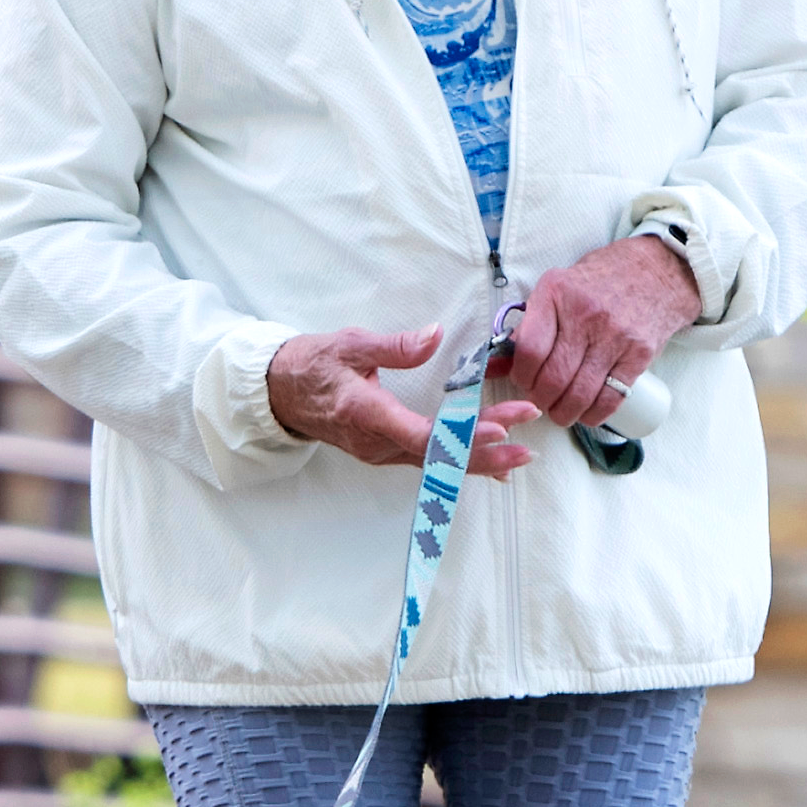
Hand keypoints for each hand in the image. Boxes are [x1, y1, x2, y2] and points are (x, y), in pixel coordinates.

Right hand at [266, 322, 539, 480]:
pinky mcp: (384, 452)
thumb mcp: (348, 343)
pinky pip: (429, 465)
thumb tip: (434, 335)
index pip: (421, 434)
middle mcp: (375, 442)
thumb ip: (392, 345)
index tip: (499, 429)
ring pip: (437, 464)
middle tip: (526, 440)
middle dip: (486, 449)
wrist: (280, 393)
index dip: (463, 437)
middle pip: (438, 454)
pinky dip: (462, 465)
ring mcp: (380, 452)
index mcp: (365, 412)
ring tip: (521, 458)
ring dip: (481, 461)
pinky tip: (494, 470)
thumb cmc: (313, 365)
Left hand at [496, 234, 701, 428]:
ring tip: (560, 412)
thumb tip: (500, 361)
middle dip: (541, 399)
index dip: (521, 375)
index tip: (522, 381)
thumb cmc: (597, 282)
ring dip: (565, 412)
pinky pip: (612, 397)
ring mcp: (615, 336)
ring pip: (581, 393)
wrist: (653, 272)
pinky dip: (595, 413)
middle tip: (540, 401)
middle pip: (554, 377)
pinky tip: (587, 413)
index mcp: (556, 294)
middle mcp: (585, 315)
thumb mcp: (557, 287)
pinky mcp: (639, 354)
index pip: (530, 350)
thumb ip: (532, 322)